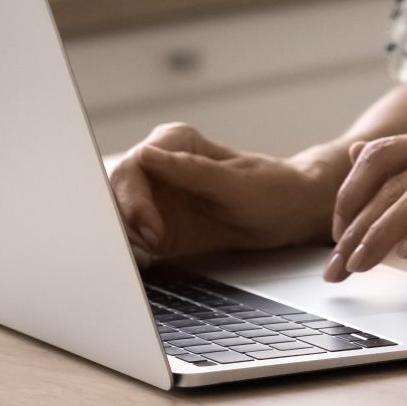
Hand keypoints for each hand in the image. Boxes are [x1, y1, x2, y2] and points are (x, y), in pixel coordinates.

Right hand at [107, 123, 335, 260]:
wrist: (290, 212)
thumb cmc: (272, 188)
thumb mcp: (237, 183)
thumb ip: (192, 171)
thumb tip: (147, 156)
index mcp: (175, 143)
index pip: (134, 166)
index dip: (133, 199)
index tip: (150, 228)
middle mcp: (158, 167)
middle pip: (116, 192)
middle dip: (124, 223)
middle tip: (146, 249)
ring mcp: (155, 197)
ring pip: (118, 217)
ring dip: (125, 240)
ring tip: (147, 258)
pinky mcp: (158, 226)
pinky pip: (131, 238)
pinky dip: (132, 251)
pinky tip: (145, 263)